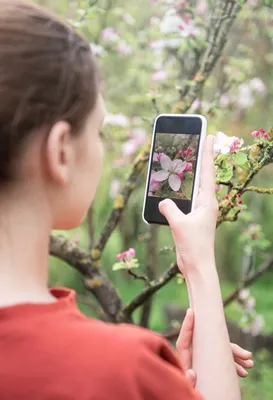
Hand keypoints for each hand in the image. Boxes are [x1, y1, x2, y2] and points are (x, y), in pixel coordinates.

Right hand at [159, 135, 217, 275]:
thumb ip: (169, 209)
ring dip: (187, 175)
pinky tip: (170, 188)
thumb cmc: (193, 246)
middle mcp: (205, 204)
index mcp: (207, 202)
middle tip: (197, 141)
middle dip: (199, 159)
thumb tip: (162, 201)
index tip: (211, 136)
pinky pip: (184, 200)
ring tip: (182, 160)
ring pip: (192, 188)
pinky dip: (178, 192)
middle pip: (202, 176)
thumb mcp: (179, 224)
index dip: (208, 153)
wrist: (197, 265)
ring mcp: (198, 211)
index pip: (208, 172)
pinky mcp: (191, 219)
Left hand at [177, 309, 253, 386]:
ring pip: (219, 353)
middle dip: (230, 348)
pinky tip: (243, 371)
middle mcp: (193, 357)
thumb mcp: (185, 385)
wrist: (184, 398)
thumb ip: (187, 380)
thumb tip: (192, 373)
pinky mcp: (207, 368)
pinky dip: (231, 365)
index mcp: (184, 358)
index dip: (188, 324)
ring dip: (235, 357)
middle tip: (247, 355)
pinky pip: (220, 363)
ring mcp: (201, 361)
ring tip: (249, 364)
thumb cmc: (183, 389)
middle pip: (210, 344)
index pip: (185, 338)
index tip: (192, 311)